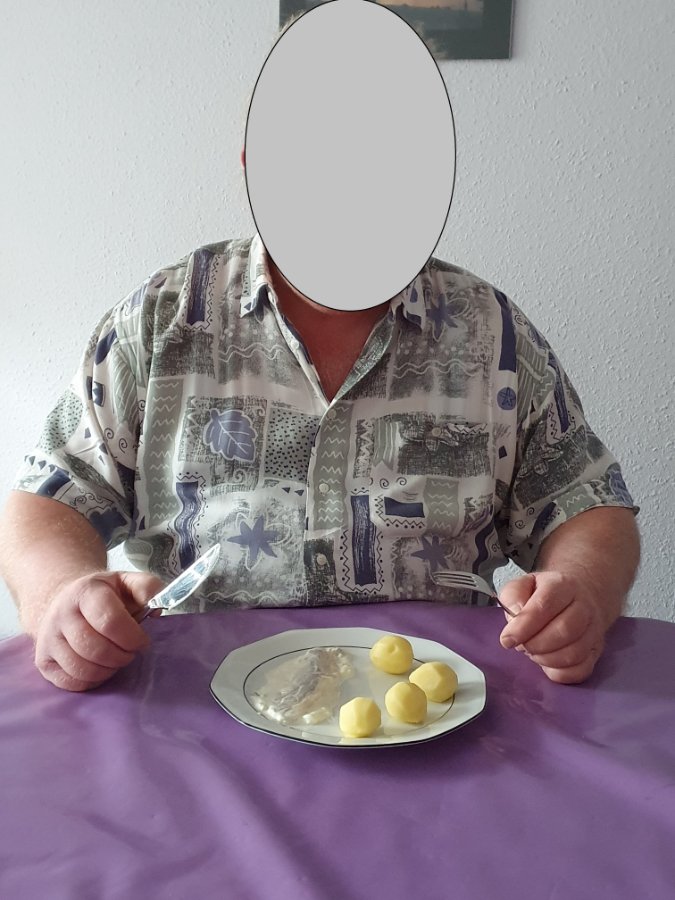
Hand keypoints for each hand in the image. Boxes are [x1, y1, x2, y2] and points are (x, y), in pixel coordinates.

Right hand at [34, 571, 165, 691]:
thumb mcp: (126, 582)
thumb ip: (147, 587)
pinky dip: (91, 681)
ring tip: (116, 659)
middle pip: (96, 649)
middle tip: (130, 652)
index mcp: (85, 592)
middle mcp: (61, 614)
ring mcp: (48, 639)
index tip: (142, 641)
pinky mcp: (42, 661)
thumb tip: (158, 604)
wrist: (66, 600)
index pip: (109, 621)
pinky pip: (70, 682)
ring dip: (108, 670)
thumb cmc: (104, 595)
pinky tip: (100, 668)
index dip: (132, 637)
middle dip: (122, 656)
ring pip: (82, 668)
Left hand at [498, 571, 608, 683]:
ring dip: (546, 659)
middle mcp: (584, 607)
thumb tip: (515, 613)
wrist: (581, 595)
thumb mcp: (524, 584)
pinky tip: (547, 663)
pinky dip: (559, 673)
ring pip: (574, 654)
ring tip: (533, 652)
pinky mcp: (596, 651)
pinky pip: (581, 670)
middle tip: (521, 645)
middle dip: (535, 644)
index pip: (545, 605)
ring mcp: (594, 630)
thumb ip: (513, 595)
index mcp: (563, 585)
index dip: (524, 626)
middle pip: (564, 630)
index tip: (507, 640)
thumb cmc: (546, 592)